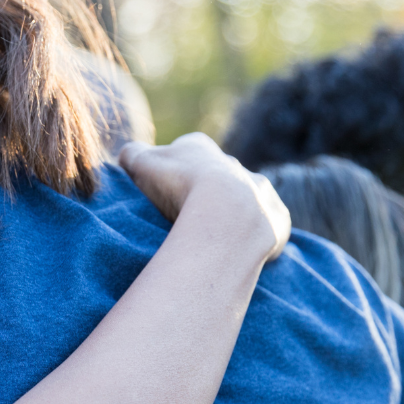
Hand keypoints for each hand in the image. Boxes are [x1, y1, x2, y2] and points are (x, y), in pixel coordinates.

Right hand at [119, 132, 290, 263]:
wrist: (225, 211)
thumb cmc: (178, 185)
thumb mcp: (141, 164)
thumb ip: (131, 156)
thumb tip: (128, 155)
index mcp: (199, 148)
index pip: (182, 154)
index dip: (169, 173)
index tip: (160, 192)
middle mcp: (234, 166)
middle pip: (214, 179)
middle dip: (201, 196)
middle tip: (183, 221)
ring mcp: (259, 191)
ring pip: (243, 203)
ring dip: (229, 218)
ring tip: (210, 242)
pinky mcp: (275, 219)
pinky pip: (263, 229)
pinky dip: (252, 240)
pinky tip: (236, 254)